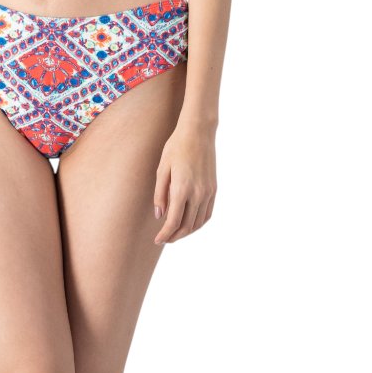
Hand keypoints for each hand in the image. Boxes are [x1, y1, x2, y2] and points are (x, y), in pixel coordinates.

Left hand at [153, 121, 216, 244]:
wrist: (198, 132)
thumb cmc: (176, 147)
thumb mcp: (162, 168)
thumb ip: (160, 194)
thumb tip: (160, 216)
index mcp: (182, 189)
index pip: (173, 221)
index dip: (165, 234)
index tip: (157, 240)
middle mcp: (198, 193)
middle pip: (187, 226)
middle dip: (174, 236)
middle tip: (164, 239)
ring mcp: (208, 192)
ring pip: (198, 222)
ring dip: (187, 232)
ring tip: (175, 233)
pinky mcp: (214, 189)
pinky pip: (207, 214)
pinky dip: (198, 223)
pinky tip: (190, 223)